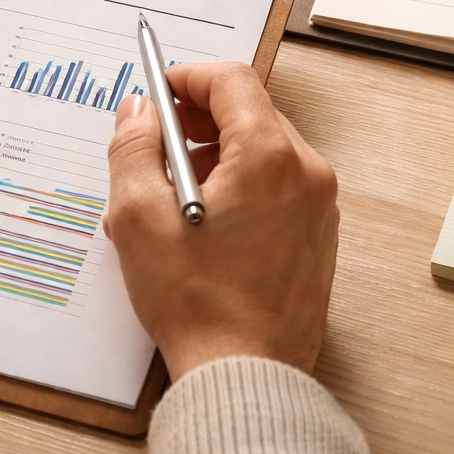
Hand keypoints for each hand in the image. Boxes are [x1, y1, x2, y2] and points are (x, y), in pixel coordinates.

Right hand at [104, 62, 339, 378]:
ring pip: (263, 150)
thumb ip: (134, 147)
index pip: (230, 81)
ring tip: (170, 198)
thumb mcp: (139, 216)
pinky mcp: (318, 235)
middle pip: (249, 112)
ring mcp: (319, 205)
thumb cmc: (198, 303)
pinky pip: (277, 186)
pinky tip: (202, 223)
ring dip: (216, 156)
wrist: (245, 373)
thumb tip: (138, 110)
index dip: (186, 79)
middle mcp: (305, 172)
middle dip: (198, 120)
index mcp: (268, 156)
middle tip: (155, 145)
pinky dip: (240, 186)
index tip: (158, 94)